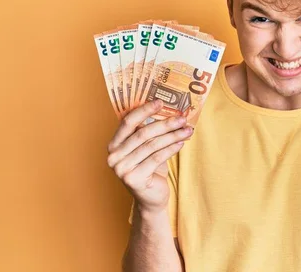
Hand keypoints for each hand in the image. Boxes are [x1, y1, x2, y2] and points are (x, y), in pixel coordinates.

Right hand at [106, 99, 192, 213]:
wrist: (151, 198)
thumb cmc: (150, 169)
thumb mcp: (147, 148)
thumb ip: (149, 131)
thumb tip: (168, 109)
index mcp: (114, 144)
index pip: (127, 122)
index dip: (144, 110)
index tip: (161, 102)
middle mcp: (113, 156)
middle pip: (142, 133)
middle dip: (165, 124)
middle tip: (182, 118)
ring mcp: (121, 168)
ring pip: (152, 145)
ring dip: (172, 135)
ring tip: (187, 130)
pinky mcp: (133, 178)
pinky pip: (156, 158)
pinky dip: (171, 149)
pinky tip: (181, 143)